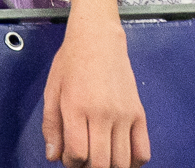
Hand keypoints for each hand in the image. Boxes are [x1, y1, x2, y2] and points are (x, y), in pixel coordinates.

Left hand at [41, 20, 148, 167]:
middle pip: (101, 163)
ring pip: (122, 161)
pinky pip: (143, 151)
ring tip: (100, 157)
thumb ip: (51, 126)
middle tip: (84, 161)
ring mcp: (124, 114)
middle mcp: (103, 113)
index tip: (69, 158)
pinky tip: (121, 157)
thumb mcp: (52, 91)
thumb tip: (53, 156)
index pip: (77, 153)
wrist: (98, 39)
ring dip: (110, 167)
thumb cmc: (71, 62)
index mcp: (77, 107)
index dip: (71, 163)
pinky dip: (134, 163)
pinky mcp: (140, 114)